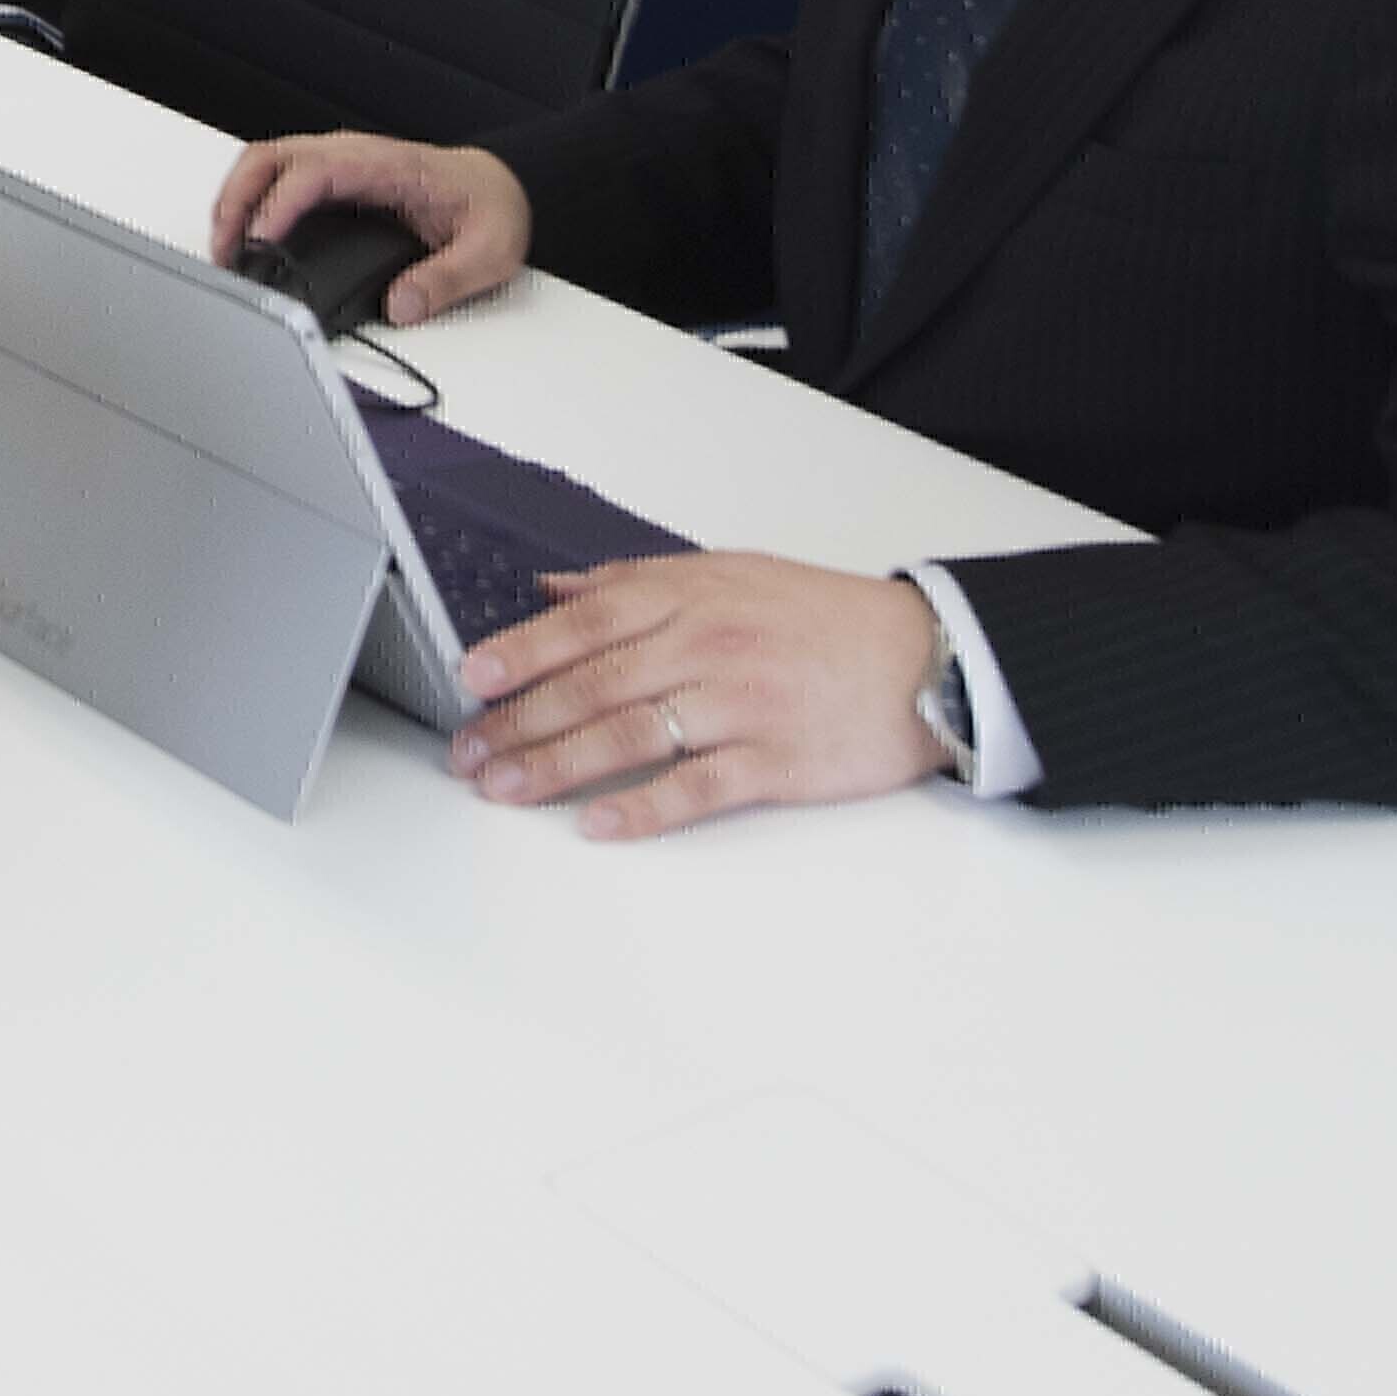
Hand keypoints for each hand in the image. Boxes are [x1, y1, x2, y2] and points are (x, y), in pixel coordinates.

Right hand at [207, 131, 527, 326]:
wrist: (501, 185)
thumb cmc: (492, 208)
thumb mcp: (489, 251)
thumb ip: (445, 280)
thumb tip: (399, 306)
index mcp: (388, 166)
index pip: (315, 171)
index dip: (279, 204)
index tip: (261, 243)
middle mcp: (355, 156)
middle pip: (272, 157)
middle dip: (237, 200)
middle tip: (225, 252)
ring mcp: (339, 164)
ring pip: (266, 164)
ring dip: (236, 201)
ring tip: (226, 252)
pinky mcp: (332, 180)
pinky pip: (277, 180)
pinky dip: (250, 204)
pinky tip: (246, 240)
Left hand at [450, 553, 950, 833]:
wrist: (926, 658)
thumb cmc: (825, 618)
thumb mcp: (730, 572)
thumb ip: (638, 580)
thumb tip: (555, 589)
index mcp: (693, 594)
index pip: (587, 620)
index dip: (522, 649)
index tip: (471, 675)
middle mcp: (710, 643)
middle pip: (594, 682)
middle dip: (519, 720)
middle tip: (469, 751)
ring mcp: (742, 703)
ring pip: (630, 733)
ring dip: (556, 764)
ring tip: (506, 787)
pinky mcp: (775, 761)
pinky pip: (695, 787)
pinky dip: (642, 808)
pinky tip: (597, 823)